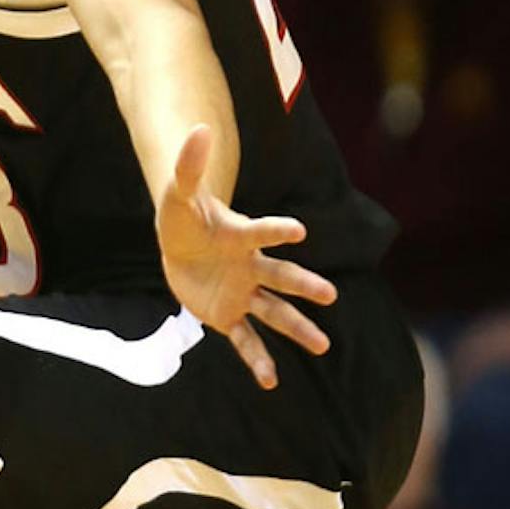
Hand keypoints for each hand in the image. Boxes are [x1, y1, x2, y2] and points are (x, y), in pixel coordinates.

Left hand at [155, 125, 336, 388]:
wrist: (180, 246)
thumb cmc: (183, 219)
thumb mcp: (179, 194)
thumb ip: (189, 166)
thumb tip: (198, 127)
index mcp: (240, 236)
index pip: (261, 232)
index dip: (276, 230)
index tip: (298, 231)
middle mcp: (250, 267)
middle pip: (281, 277)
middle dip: (304, 286)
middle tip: (330, 296)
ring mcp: (242, 292)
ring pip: (274, 313)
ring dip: (296, 328)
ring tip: (323, 346)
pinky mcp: (227, 315)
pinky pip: (245, 339)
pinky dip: (257, 359)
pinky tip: (270, 381)